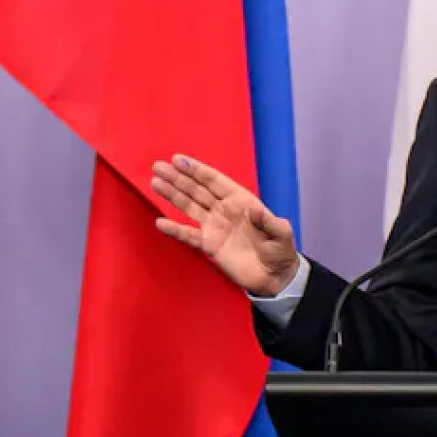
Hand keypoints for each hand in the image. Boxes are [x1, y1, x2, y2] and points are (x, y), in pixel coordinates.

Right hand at [151, 155, 300, 295]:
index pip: (215, 181)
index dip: (197, 170)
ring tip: (155, 182)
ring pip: (189, 206)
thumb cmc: (281, 251)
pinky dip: (175, 229)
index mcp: (240, 200)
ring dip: (172, 195)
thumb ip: (269, 222)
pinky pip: (188, 235)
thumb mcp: (281, 234)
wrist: (275, 276)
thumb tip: (254, 209)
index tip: (179, 160)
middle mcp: (224, 210)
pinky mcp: (209, 245)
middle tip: (158, 166)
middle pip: (197, 190)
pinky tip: (160, 222)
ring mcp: (215, 226)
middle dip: (178, 178)